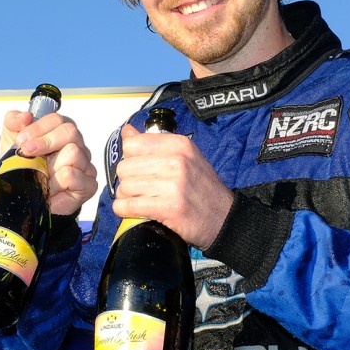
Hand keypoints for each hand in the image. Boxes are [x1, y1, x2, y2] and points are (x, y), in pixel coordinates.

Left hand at [2, 110, 97, 215]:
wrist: (27, 198)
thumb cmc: (24, 168)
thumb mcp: (11, 142)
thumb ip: (13, 122)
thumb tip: (25, 116)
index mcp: (60, 132)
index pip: (56, 120)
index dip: (38, 128)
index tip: (21, 140)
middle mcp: (76, 145)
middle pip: (70, 132)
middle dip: (45, 141)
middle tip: (28, 153)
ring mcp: (85, 164)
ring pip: (72, 153)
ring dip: (49, 166)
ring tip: (40, 176)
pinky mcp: (88, 184)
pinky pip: (72, 176)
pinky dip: (55, 183)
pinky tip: (49, 189)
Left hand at [110, 122, 233, 247]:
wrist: (224, 217)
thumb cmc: (202, 188)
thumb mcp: (184, 157)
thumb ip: (154, 144)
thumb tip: (127, 132)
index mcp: (179, 145)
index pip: (133, 144)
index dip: (130, 158)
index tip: (138, 169)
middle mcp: (177, 161)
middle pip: (125, 167)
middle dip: (126, 180)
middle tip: (137, 189)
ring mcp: (174, 185)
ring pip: (125, 187)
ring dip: (125, 197)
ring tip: (137, 200)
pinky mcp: (170, 208)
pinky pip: (129, 206)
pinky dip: (125, 210)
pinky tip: (132, 211)